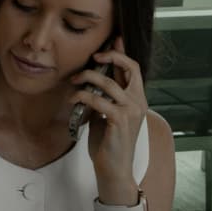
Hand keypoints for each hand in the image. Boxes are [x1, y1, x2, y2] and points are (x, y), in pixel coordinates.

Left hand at [70, 35, 149, 202]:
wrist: (114, 169)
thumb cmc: (109, 144)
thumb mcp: (106, 116)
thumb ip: (104, 99)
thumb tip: (90, 83)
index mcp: (138, 100)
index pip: (134, 69)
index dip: (122, 52)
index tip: (111, 41)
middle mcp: (138, 102)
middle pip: (130, 67)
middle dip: (111, 55)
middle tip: (93, 56)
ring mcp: (131, 110)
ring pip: (109, 82)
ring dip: (87, 78)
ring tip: (74, 81)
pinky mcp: (120, 120)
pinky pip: (97, 100)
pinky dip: (82, 96)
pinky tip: (73, 99)